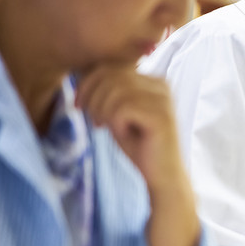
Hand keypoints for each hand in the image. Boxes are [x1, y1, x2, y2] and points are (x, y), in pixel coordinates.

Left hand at [76, 65, 199, 245]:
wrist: (162, 178)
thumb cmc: (140, 148)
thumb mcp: (118, 114)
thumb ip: (107, 93)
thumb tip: (81, 72)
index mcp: (153, 80)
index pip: (111, 66)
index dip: (88, 83)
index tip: (81, 106)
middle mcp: (161, 85)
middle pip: (110, 75)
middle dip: (92, 97)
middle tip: (92, 120)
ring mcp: (163, 100)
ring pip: (114, 91)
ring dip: (101, 111)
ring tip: (105, 127)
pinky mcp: (160, 116)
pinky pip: (122, 108)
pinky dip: (114, 122)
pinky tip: (120, 134)